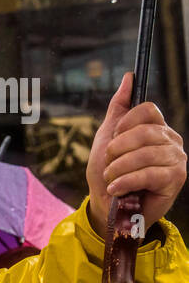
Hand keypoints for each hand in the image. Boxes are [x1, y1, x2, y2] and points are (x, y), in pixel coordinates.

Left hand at [86, 72, 185, 232]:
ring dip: (118, 169)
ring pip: (144, 153)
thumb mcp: (107, 137)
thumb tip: (130, 77)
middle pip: (144, 131)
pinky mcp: (176, 179)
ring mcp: (177, 159)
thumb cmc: (108, 172)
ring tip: (112, 179)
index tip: (113, 140)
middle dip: (116, 150)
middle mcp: (171, 140)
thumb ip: (119, 107)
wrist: (107, 206)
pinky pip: (149, 173)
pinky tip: (117, 189)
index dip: (125, 124)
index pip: (147, 109)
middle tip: (109, 165)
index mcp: (157, 128)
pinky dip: (126, 181)